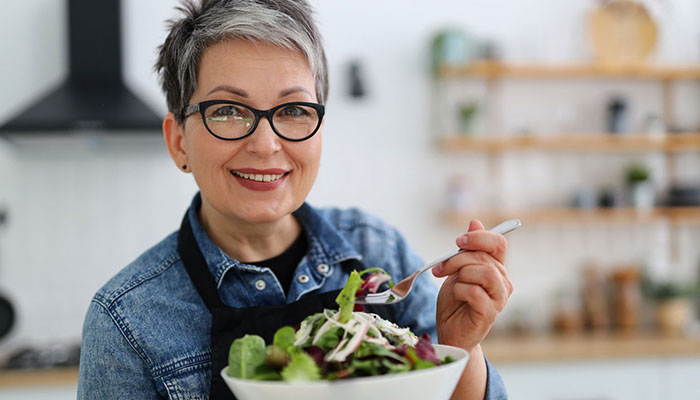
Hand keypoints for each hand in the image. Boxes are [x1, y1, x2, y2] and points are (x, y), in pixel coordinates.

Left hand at [432, 219, 512, 350]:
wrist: (451, 331)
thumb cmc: (455, 301)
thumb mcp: (457, 270)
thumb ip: (468, 250)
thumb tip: (475, 222)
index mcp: (496, 268)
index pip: (499, 242)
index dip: (478, 237)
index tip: (458, 242)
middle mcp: (502, 282)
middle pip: (485, 257)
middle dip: (457, 258)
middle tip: (440, 267)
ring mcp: (498, 298)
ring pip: (485, 272)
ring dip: (460, 272)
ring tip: (449, 281)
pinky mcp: (489, 313)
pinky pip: (475, 292)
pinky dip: (460, 290)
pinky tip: (455, 295)